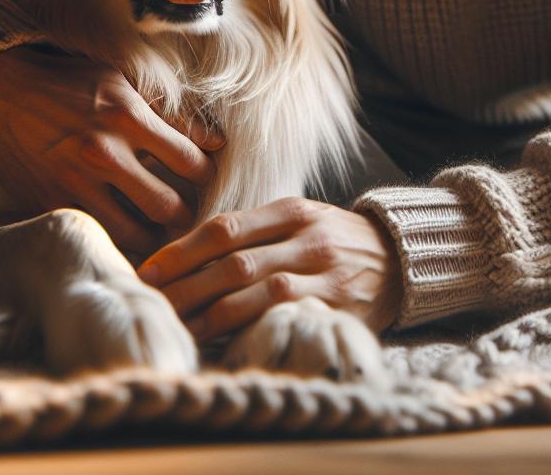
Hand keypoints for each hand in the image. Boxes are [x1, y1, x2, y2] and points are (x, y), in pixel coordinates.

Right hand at [0, 44, 224, 253]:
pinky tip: (129, 234)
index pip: (189, 160)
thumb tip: (217, 141)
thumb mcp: (125, 83)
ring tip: (164, 231)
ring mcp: (75, 182)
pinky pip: (96, 234)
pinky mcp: (50, 202)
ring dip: (155, 236)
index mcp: (128, 116)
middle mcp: (104, 152)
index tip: (208, 176)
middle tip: (192, 212)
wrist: (2, 91)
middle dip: (187, 214)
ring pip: (134, 232)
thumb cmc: (72, 83)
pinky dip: (117, 239)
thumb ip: (171, 114)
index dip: (207, 174)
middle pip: (167, 205)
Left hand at [137, 197, 401, 339]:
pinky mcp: (337, 308)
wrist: (402, 256)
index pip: (225, 227)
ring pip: (256, 293)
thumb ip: (255, 228)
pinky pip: (284, 318)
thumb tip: (189, 250)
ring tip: (175, 325)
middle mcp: (308, 239)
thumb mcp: (302, 217)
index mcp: (294, 210)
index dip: (181, 249)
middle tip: (149, 302)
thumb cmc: (336, 238)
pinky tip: (220, 340)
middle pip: (234, 262)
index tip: (148, 269)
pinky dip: (248, 330)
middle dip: (184, 285)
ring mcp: (324, 275)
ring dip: (208, 313)